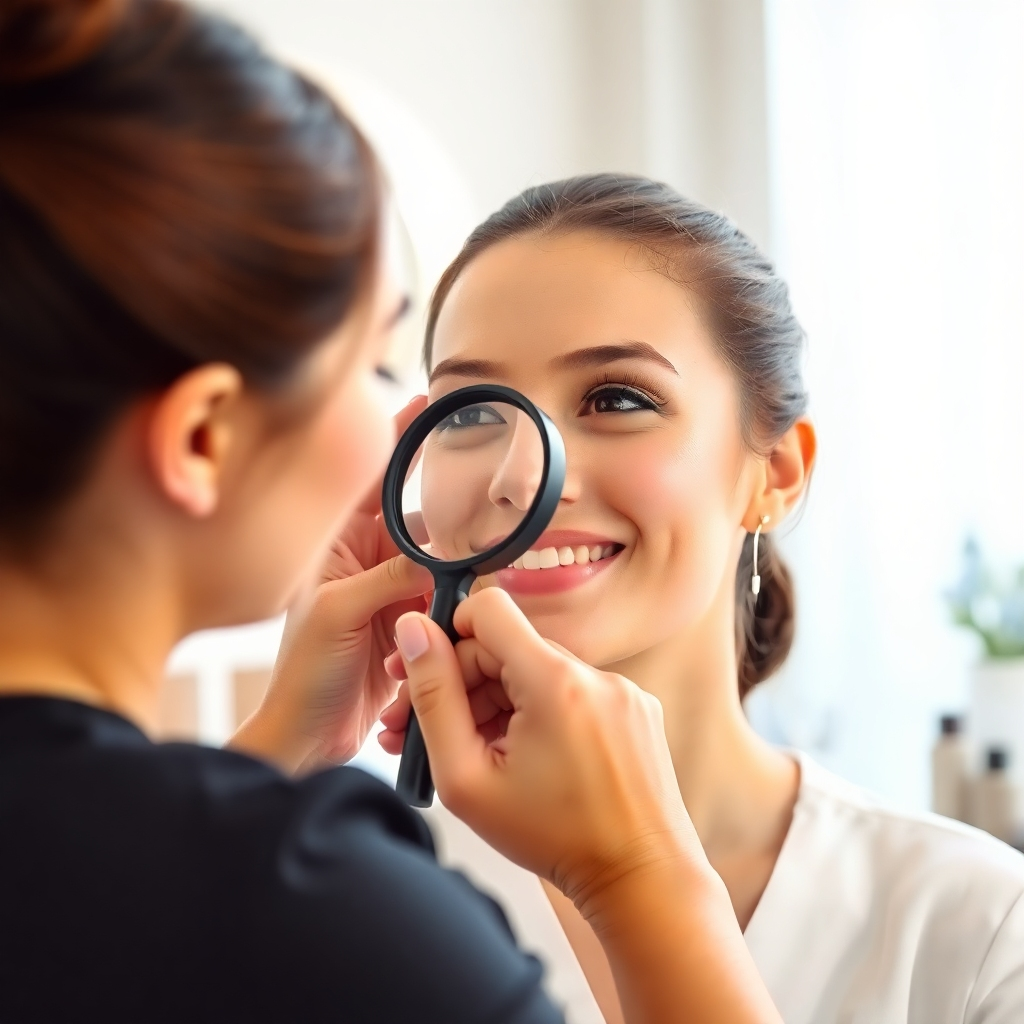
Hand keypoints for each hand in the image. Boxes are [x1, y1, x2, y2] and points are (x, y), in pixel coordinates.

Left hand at [230, 397, 432, 772]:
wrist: (306, 736)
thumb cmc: (301, 675)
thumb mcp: (342, 612)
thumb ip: (390, 576)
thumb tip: (439, 553)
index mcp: (334, 545)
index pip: (371, 479)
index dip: (398, 438)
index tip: (427, 403)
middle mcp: (361, 562)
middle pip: (417, 522)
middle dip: (447, 521)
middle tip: (481, 506)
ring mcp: (384, 593)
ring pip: (436, 565)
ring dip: (449, 578)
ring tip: (461, 585)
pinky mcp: (403, 625)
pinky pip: (439, 602)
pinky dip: (448, 611)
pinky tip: (449, 624)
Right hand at [383, 590, 782, 1023]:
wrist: (642, 880)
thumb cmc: (558, 840)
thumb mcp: (467, 778)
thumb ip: (433, 699)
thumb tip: (413, 632)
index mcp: (555, 681)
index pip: (489, 608)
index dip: (448, 634)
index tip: (427, 674)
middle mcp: (594, 675)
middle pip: (508, 647)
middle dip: (459, 681)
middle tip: (418, 726)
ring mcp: (620, 690)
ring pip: (538, 672)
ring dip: (496, 702)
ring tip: (467, 752)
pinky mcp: (634, 709)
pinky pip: (571, 692)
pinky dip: (539, 714)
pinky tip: (517, 758)